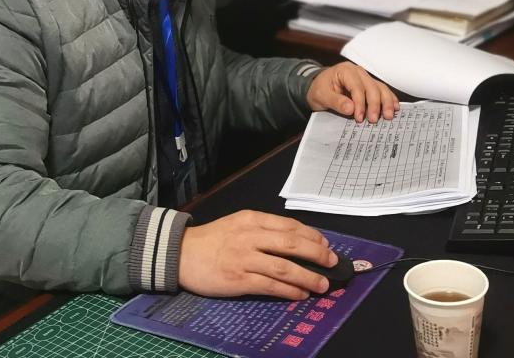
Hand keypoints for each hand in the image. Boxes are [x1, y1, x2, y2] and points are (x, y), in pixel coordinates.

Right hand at [178, 210, 336, 299]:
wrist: (181, 253)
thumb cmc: (213, 239)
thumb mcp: (238, 223)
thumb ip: (263, 229)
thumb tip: (295, 241)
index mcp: (252, 219)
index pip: (289, 226)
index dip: (311, 236)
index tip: (325, 244)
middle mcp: (251, 236)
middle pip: (292, 244)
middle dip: (317, 254)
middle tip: (332, 262)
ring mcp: (245, 258)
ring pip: (284, 267)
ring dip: (308, 276)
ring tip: (322, 285)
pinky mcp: (239, 279)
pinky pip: (270, 285)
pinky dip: (288, 290)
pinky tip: (300, 294)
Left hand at [306, 62, 398, 122]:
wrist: (317, 86)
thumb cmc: (319, 89)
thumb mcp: (321, 96)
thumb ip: (335, 101)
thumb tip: (350, 108)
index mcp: (345, 71)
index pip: (357, 87)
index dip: (360, 103)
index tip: (359, 118)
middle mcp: (358, 72)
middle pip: (372, 87)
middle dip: (374, 104)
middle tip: (373, 120)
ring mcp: (365, 78)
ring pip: (380, 88)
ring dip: (386, 102)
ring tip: (388, 115)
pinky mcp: (369, 85)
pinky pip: (382, 90)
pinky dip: (389, 98)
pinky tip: (395, 107)